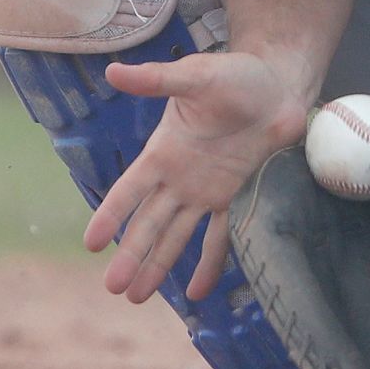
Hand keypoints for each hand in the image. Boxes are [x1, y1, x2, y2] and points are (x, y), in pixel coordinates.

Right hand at [84, 51, 306, 304]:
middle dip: (131, 254)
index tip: (91, 244)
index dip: (110, 215)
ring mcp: (206, 191)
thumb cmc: (233, 76)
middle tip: (113, 288)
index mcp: (163, 151)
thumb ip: (157, 80)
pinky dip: (210, 263)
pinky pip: (220, 235)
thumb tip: (113, 71)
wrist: (277, 85)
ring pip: (176, 236)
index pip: (129, 190)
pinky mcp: (235, 196)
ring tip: (136, 297)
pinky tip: (197, 292)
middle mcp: (179, 178)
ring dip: (158, 265)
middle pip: (149, 223)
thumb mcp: (195, 75)